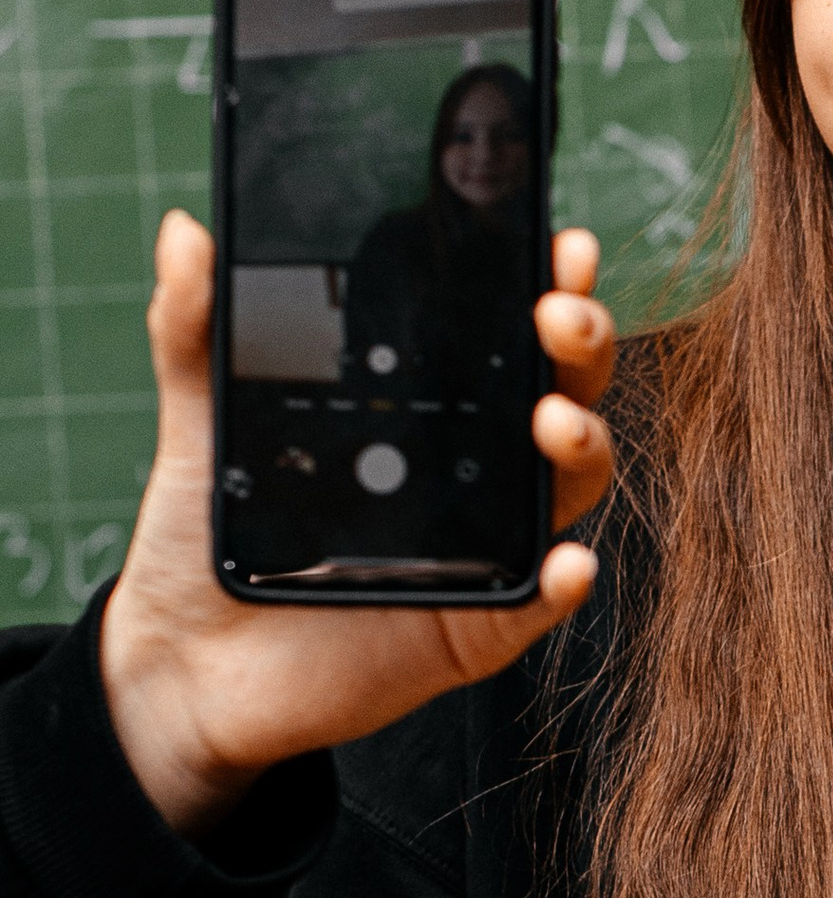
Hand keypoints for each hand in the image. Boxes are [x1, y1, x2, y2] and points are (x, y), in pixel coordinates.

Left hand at [97, 209, 616, 836]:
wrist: (186, 662)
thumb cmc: (209, 539)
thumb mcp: (198, 426)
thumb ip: (196, 333)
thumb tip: (185, 235)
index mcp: (424, 410)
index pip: (503, 332)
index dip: (544, 283)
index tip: (558, 242)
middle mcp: (471, 470)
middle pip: (560, 390)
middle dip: (581, 342)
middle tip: (556, 312)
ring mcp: (483, 546)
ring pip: (567, 486)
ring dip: (582, 444)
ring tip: (552, 419)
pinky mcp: (477, 625)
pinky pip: (539, 603)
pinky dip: (564, 580)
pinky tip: (564, 559)